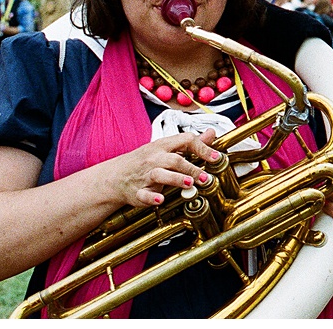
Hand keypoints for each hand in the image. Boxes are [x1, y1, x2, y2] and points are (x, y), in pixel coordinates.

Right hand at [101, 128, 221, 207]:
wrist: (115, 176)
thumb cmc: (146, 161)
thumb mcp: (167, 148)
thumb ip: (190, 143)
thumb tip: (212, 133)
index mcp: (163, 146)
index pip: (185, 140)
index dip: (202, 148)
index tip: (216, 158)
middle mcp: (154, 159)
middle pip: (174, 160)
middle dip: (191, 168)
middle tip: (205, 177)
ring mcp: (145, 175)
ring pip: (160, 175)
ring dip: (175, 179)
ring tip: (189, 183)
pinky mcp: (137, 192)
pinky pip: (143, 194)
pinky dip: (151, 197)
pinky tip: (160, 199)